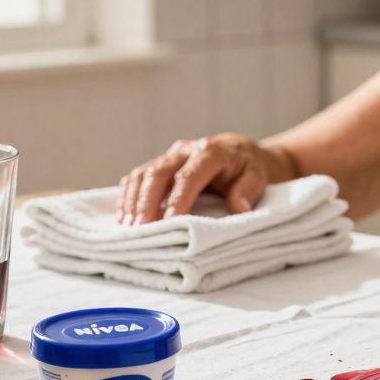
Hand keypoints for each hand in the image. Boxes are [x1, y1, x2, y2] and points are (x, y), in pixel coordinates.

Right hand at [117, 134, 277, 224]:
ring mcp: (169, 156)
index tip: (171, 222)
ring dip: (133, 200)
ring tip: (128, 226)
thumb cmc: (248, 168)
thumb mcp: (257, 177)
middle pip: (159, 172)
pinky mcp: (160, 163)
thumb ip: (247, 190)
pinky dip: (128, 195)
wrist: (239, 151)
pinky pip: (138, 176)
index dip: (178, 199)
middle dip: (147, 201)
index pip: (189, 176)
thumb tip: (237, 207)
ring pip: (144, 173)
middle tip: (139, 228)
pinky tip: (123, 215)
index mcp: (210, 152)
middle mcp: (185, 150)